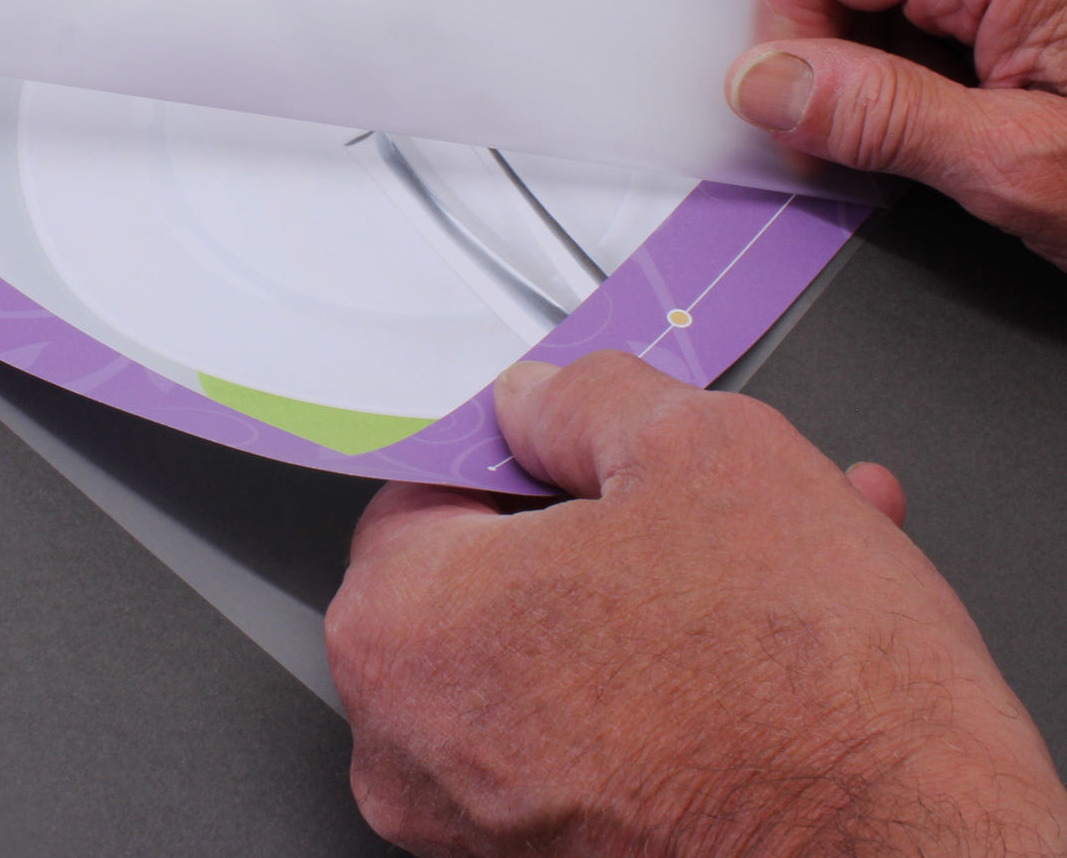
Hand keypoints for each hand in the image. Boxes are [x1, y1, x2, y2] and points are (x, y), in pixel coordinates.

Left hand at [325, 353, 1066, 855]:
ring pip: (560, 645)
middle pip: (495, 570)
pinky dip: (666, 672)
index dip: (530, 450)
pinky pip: (594, 724)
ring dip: (658, 590)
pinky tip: (759, 636)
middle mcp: (416, 743)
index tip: (590, 452)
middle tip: (689, 505)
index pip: (429, 483)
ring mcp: (482, 820)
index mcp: (404, 624)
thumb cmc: (810, 695)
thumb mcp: (700, 448)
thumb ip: (585, 398)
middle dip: (608, 521)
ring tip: (760, 562)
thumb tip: (540, 398)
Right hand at [726, 0, 1066, 265]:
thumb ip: (883, 119)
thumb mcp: (1027, 168)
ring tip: (930, 132)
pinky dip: (910, 58)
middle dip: (820, 47)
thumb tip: (767, 84)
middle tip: (854, 139)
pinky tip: (953, 110)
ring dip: (868, 59)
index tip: (804, 120)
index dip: (784, 34)